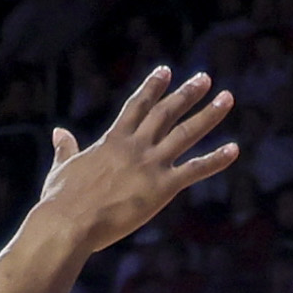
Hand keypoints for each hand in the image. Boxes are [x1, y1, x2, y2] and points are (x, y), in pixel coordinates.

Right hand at [26, 67, 239, 257]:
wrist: (69, 222)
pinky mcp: (162, 187)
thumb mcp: (62, 168)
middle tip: (205, 79)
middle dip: (187, 93)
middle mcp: (135, 145)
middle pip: (166, 112)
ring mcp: (150, 164)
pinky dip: (216, 160)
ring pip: (186, 132)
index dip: (152, 87)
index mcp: (113, 140)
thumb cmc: (61, 200)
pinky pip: (195, 170)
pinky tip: (234, 149)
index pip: (137, 106)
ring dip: (209, 114)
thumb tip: (58, 132)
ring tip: (227, 98)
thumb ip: (65, 148)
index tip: (166, 70)